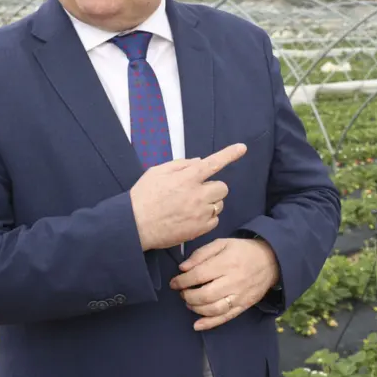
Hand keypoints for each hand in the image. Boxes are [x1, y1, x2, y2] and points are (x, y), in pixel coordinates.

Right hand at [130, 143, 247, 250]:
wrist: (135, 226)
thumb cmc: (143, 197)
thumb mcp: (156, 172)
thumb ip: (180, 165)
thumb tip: (199, 161)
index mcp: (187, 178)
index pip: (213, 163)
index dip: (229, 154)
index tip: (242, 148)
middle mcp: (198, 194)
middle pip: (223, 187)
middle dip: (213, 188)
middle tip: (197, 192)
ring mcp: (200, 213)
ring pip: (219, 204)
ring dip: (210, 203)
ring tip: (191, 207)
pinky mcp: (200, 229)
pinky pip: (215, 220)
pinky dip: (207, 218)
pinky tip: (191, 218)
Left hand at [170, 238, 278, 330]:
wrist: (272, 260)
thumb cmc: (243, 250)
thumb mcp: (223, 243)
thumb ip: (201, 253)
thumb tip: (183, 268)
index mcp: (227, 263)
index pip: (199, 275)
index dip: (182, 281)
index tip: (174, 282)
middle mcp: (234, 281)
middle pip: (205, 295)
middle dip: (187, 296)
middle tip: (182, 292)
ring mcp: (240, 295)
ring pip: (214, 308)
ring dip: (196, 308)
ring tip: (190, 302)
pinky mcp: (244, 305)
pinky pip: (226, 317)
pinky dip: (210, 323)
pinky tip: (197, 325)